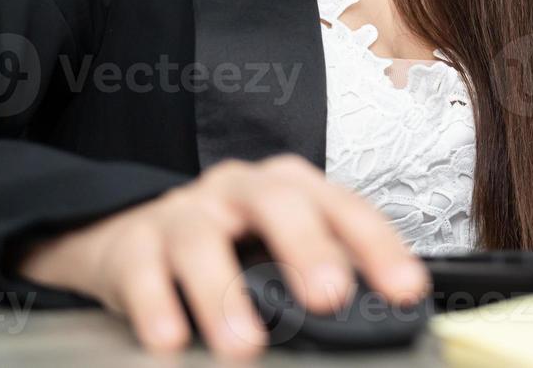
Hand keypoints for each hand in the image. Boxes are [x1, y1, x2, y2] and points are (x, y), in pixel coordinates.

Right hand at [13, 153, 428, 357]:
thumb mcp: (279, 248)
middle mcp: (240, 188)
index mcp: (288, 187)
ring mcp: (185, 212)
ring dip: (224, 295)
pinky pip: (142, 273)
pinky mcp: (132, 246)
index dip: (378, 246)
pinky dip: (157, 307)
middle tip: (329, 297)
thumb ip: (324, 269)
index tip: (406, 289)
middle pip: (279, 203)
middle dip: (308, 249)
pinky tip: (170, 340)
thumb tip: (380, 312)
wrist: (127, 233)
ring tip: (244, 345)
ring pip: (202, 240)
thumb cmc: (226, 245)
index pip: (342, 207)